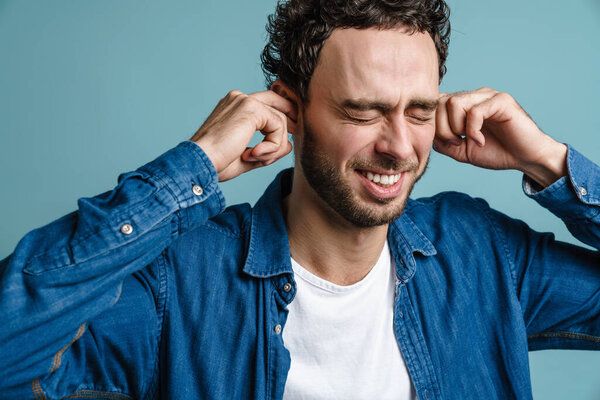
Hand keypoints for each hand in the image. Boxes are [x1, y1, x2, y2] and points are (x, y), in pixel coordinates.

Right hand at [190, 88, 296, 180]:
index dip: (281, 119)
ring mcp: (244, 100)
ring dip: (275, 146)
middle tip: (292, 138)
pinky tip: (255, 154)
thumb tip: (289, 145)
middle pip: (277, 101)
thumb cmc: (217, 163)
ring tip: (256, 158)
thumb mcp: (247, 156)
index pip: (266, 105)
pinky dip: (273, 145)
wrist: (200, 163)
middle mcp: (239, 99)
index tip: (287, 138)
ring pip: (279, 120)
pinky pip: (278, 126)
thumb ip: (267, 149)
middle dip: (290, 119)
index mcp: (234, 107)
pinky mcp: (251, 108)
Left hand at [433, 88, 566, 186]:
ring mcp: (488, 96)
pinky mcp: (502, 101)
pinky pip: (475, 111)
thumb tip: (428, 134)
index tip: (446, 143)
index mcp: (463, 105)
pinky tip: (480, 141)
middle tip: (456, 142)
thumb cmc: (497, 152)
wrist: (525, 158)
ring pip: (455, 103)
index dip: (435, 125)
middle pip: (441, 102)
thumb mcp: (462, 151)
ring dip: (455, 127)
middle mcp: (474, 96)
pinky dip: (473, 130)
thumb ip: (443, 142)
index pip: (436, 104)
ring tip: (468, 140)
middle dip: (442, 127)